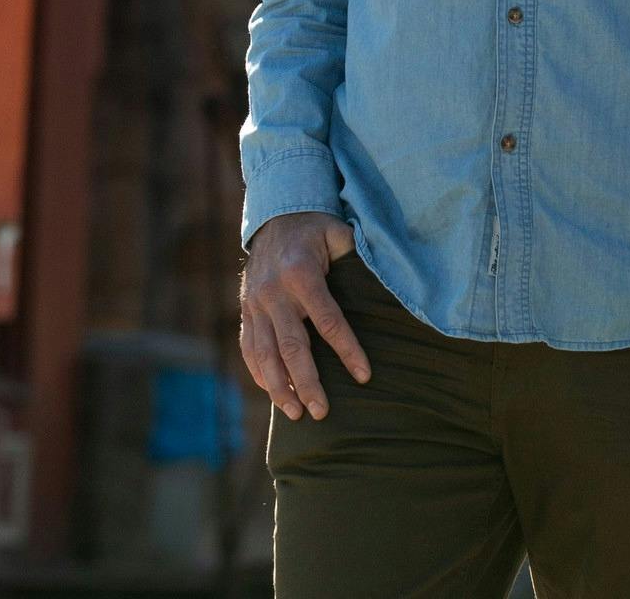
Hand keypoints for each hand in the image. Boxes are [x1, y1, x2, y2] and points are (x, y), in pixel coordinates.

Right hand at [238, 213, 368, 421]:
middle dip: (307, 382)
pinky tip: (274, 393)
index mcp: (300, 273)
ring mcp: (255, 303)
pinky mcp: (246, 310)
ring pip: (265, 354)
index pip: (327, 320)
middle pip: (292, 346)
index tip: (364, 375)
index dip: (347, 350)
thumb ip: (355, 255)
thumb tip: (383, 278)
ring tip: (297, 414)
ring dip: (280, 387)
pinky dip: (260, 373)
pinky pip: (249, 348)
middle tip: (322, 411)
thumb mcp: (337, 231)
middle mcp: (273, 292)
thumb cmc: (314, 227)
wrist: (273, 215)